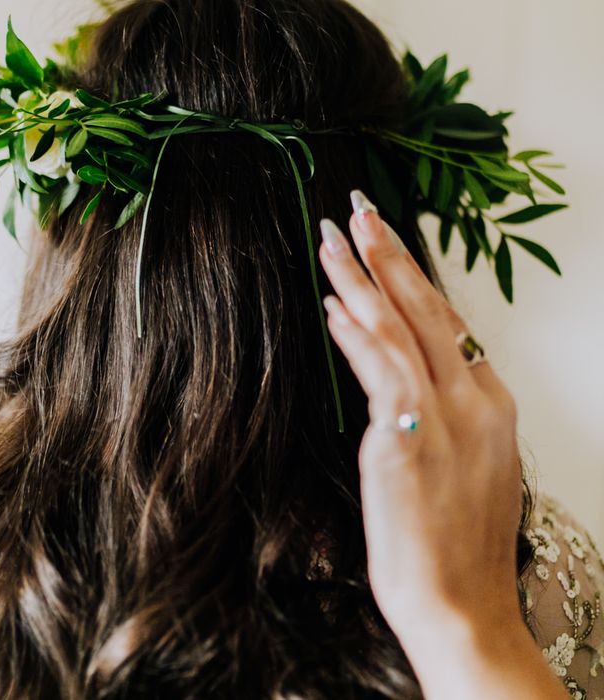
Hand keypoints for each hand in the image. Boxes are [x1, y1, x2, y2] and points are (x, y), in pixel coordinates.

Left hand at [317, 191, 523, 641]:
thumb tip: (407, 387)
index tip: (392, 250)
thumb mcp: (468, 469)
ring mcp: (443, 416)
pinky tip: (331, 304)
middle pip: (428, 308)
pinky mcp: (404, 437)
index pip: (450, 324)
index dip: (417, 281)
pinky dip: (354, 331)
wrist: (462, 605)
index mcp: (492, 405)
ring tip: (333, 240)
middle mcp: (474, 400)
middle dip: (391, 254)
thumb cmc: (458, 544)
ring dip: (362, 278)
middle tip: (363, 212)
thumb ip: (446, 419)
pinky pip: (377, 367)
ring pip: (399, 325)